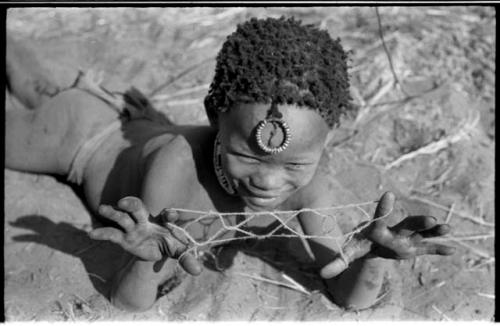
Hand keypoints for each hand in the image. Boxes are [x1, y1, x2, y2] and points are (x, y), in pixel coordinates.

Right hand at [89, 196, 201, 275]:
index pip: (166, 214)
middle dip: (131, 203)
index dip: (170, 214)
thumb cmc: (168, 245)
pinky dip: (102, 233)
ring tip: (102, 208)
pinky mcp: (123, 238)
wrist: (155, 250)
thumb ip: (186, 258)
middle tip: (124, 202)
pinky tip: (92, 234)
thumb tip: (199, 271)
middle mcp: (146, 221)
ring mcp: (133, 228)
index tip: (171, 214)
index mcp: (163, 221)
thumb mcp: (177, 252)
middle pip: (137, 207)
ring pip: (121, 217)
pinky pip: (112, 234)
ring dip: (112, 213)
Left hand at [320, 191, 454, 278]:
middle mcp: (395, 230)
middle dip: (418, 221)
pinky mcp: (415, 247)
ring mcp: (407, 237)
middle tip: (430, 219)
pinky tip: (453, 251)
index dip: (384, 208)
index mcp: (379, 229)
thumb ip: (338, 262)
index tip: (388, 194)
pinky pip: (428, 248)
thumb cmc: (363, 245)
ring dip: (434, 231)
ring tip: (447, 228)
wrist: (374, 241)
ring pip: (422, 232)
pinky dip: (439, 249)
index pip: (381, 217)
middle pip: (407, 224)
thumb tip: (321, 273)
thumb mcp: (350, 252)